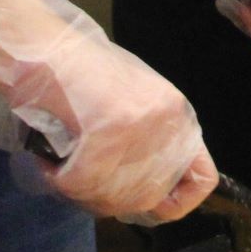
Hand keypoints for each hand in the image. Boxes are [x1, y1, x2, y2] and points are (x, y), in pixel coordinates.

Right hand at [10, 21, 220, 220]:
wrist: (48, 48)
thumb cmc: (84, 75)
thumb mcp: (136, 105)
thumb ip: (151, 142)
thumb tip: (153, 192)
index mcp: (179, 115)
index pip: (202, 179)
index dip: (175, 201)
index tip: (146, 203)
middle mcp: (169, 123)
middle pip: (148, 198)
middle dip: (111, 199)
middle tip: (84, 182)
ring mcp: (141, 128)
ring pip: (114, 198)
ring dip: (83, 193)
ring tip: (62, 169)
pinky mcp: (109, 132)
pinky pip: (81, 184)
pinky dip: (59, 181)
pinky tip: (49, 163)